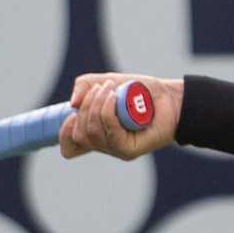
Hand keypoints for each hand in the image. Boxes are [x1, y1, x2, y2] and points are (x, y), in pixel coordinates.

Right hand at [58, 73, 178, 159]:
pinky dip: (108, 112)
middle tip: (102, 87)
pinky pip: (109, 133)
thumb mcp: (106, 82)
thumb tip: (72, 104)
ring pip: (92, 132)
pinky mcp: (129, 150)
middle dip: (86, 106)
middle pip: (78, 134)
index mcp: (96, 133)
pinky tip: (116, 98)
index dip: (63, 133)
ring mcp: (116, 149)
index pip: (70, 148)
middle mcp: (104, 144)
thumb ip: (84, 86)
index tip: (72, 113)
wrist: (169, 97)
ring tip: (111, 88)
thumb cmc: (139, 91)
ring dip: (97, 105)